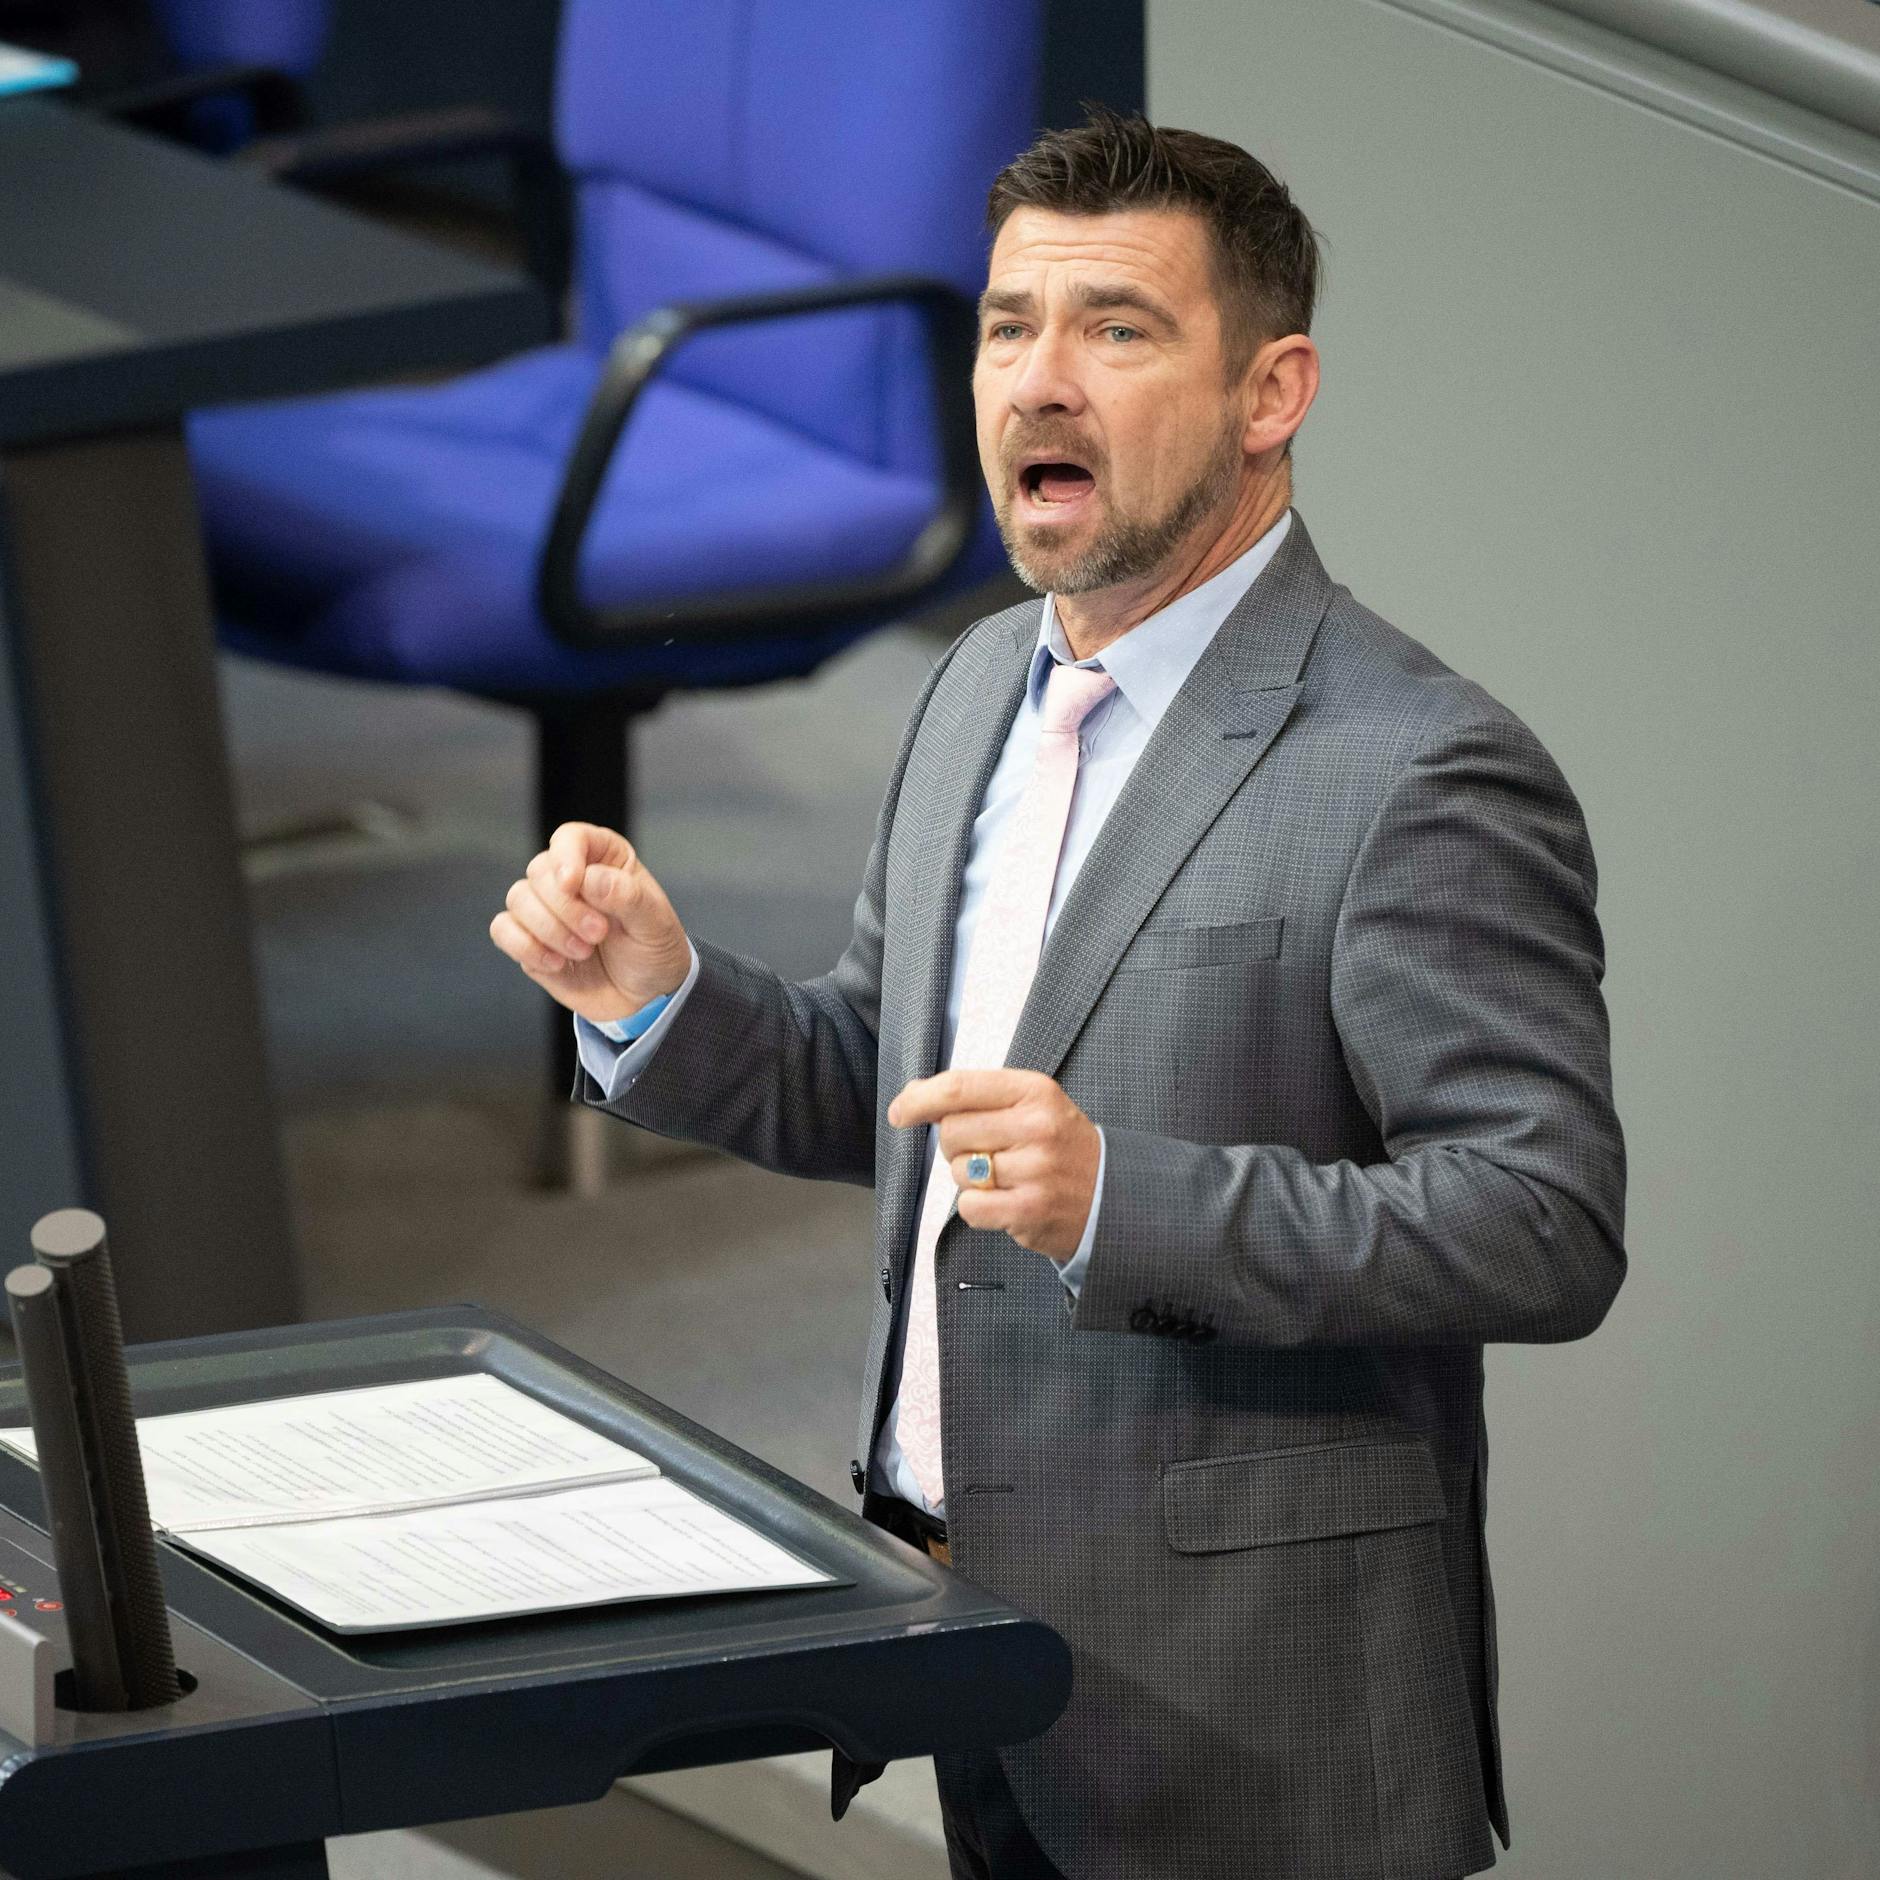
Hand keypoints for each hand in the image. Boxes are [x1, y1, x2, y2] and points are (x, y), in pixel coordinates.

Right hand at [489, 822, 690, 1026]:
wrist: (645, 995)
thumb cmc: (654, 949)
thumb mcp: (656, 923)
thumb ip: (628, 897)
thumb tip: (589, 879)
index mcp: (604, 859)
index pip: (571, 838)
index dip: (566, 856)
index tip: (573, 883)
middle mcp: (570, 878)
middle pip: (540, 871)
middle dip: (566, 907)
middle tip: (598, 934)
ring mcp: (547, 909)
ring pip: (518, 898)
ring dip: (549, 929)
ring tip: (583, 952)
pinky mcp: (530, 940)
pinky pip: (503, 930)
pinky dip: (526, 947)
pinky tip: (557, 963)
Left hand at [887, 1069, 1099, 1262]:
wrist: (1113, 1195)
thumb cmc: (1060, 1146)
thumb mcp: (1032, 1105)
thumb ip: (977, 1096)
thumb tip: (913, 1095)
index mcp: (1035, 1090)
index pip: (959, 1088)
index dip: (919, 1099)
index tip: (899, 1112)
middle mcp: (1037, 1126)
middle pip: (951, 1132)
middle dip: (956, 1146)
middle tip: (988, 1152)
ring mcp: (1036, 1170)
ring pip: (957, 1172)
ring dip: (968, 1179)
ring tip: (1006, 1177)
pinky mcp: (1031, 1210)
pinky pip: (970, 1207)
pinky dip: (977, 1208)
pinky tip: (1004, 1202)